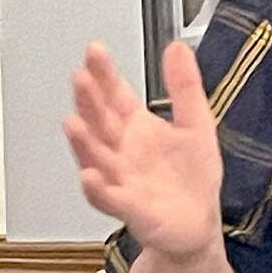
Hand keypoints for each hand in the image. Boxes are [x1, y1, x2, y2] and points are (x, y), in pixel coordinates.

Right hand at [64, 40, 222, 262]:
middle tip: (80, 78)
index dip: (104, 74)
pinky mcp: (130, 209)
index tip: (94, 51)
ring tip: (73, 123)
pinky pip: (110, 198)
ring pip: (96, 157)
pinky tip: (91, 176)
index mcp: (137, 127)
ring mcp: (121, 179)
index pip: (115, 95)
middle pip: (100, 121)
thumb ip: (184, 86)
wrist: (198, 225)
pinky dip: (99, 188)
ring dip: (83, 142)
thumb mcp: (197, 123)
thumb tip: (177, 47)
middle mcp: (122, 151)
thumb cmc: (192, 178)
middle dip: (88, 101)